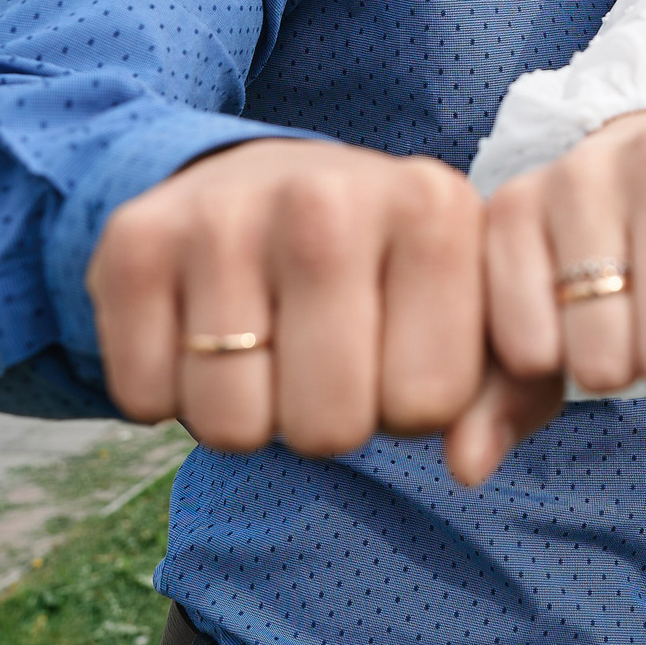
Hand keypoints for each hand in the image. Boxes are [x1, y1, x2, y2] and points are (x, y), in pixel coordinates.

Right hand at [86, 139, 488, 472]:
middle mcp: (330, 196)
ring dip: (247, 417)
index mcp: (432, 208)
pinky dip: (170, 395)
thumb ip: (510, 394)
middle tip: (324, 361)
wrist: (269, 180)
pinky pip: (144, 401)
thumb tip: (468, 464)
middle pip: (329, 427)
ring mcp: (225, 213)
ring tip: (267, 347)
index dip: (410, 407)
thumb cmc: (390, 272)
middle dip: (329, 422)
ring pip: (231, 426)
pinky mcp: (136, 239)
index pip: (429, 405)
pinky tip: (199, 334)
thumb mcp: (473, 313)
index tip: (397, 353)